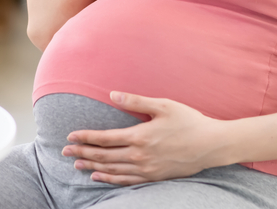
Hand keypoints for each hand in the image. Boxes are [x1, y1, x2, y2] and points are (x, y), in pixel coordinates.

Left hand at [61, 91, 230, 185]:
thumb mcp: (162, 105)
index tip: (70, 137)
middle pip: (104, 156)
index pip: (104, 138)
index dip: (85, 137)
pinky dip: (110, 179)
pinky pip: (126, 181)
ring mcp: (146, 169)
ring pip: (112, 170)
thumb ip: (135, 101)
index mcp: (139, 136)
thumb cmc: (188, 121)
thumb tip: (113, 95)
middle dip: (82, 153)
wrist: (211, 145)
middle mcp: (139, 155)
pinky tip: (99, 177)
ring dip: (92, 167)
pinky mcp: (154, 177)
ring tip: (77, 165)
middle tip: (65, 152)